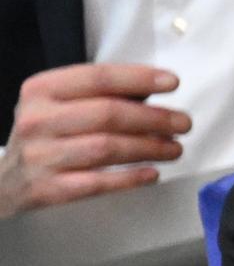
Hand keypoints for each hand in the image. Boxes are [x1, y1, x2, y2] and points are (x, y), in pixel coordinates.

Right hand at [0, 63, 187, 217]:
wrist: (5, 179)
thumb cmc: (45, 135)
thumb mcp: (58, 105)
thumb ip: (99, 95)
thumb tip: (153, 91)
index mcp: (41, 90)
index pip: (97, 77)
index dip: (139, 78)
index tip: (172, 83)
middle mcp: (37, 120)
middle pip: (108, 114)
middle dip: (154, 118)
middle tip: (183, 123)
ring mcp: (41, 155)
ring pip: (107, 148)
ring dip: (150, 147)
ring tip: (175, 148)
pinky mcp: (49, 188)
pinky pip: (98, 183)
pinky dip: (131, 178)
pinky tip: (152, 173)